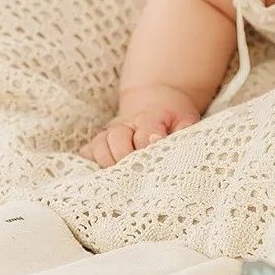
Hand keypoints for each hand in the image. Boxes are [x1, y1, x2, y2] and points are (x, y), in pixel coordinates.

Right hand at [80, 90, 200, 167]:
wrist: (157, 100)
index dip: (148, 145)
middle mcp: (126, 123)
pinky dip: (91, 162)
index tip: (153, 154)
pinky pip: (88, 151)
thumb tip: (179, 145)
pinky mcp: (101, 141)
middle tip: (136, 170)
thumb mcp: (186, 118)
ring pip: (99, 145)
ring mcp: (111, 132)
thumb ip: (185, 130)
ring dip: (107, 161)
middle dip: (124, 156)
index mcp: (149, 118)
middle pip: (116, 138)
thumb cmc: (173, 115)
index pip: (144, 133)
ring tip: (121, 174)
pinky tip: (101, 175)